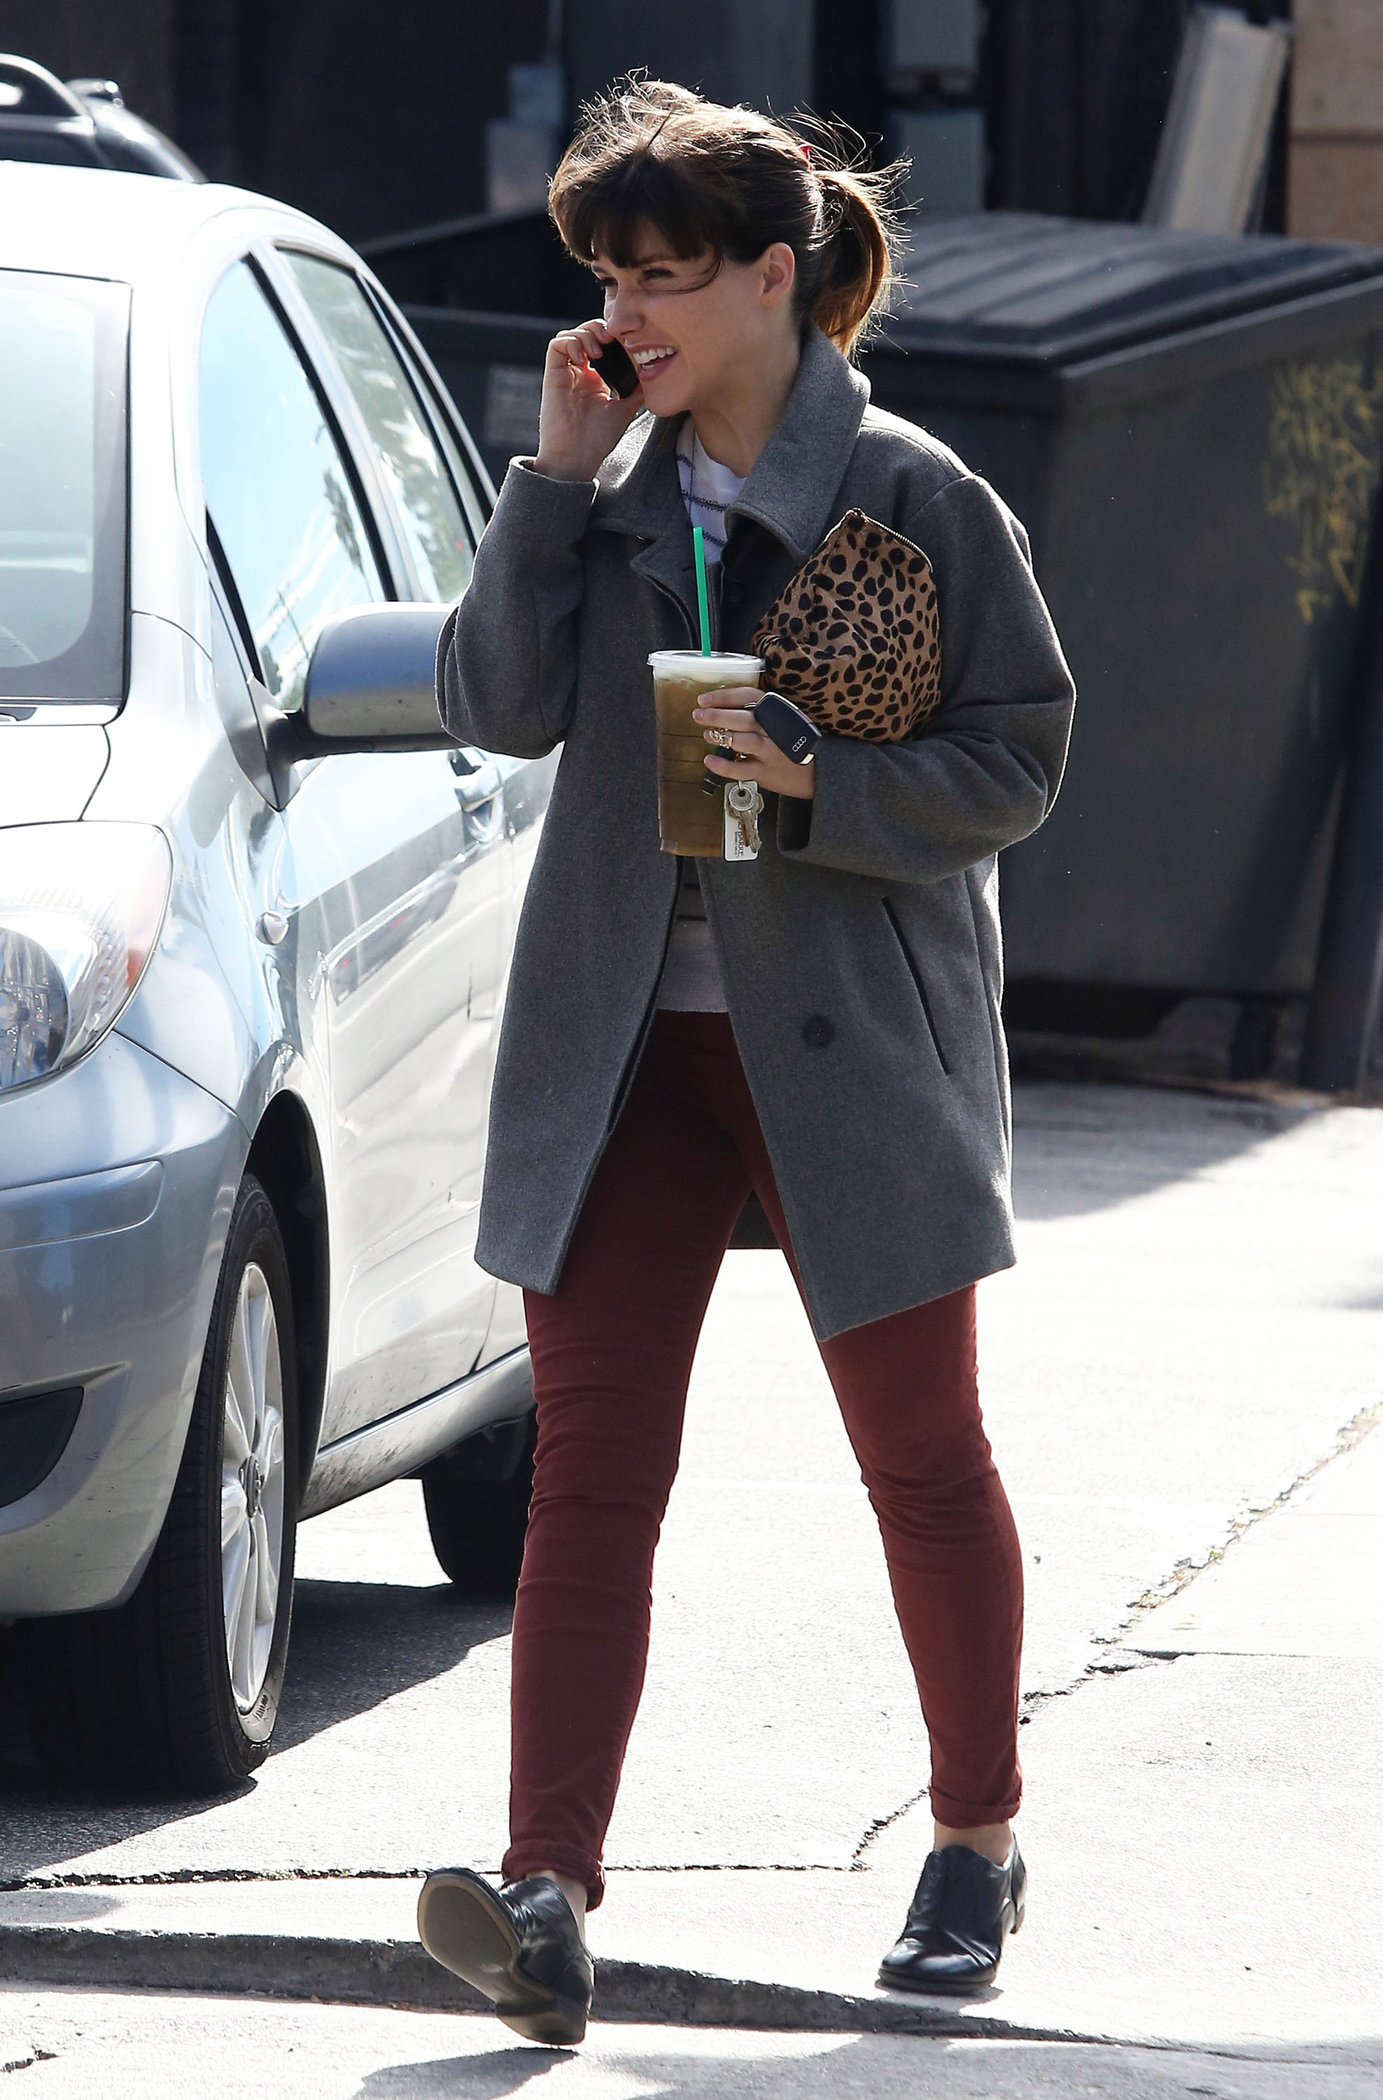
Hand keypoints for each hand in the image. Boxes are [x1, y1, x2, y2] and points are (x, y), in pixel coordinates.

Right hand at [532, 321, 644, 481]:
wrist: (576, 457)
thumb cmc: (598, 440)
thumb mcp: (626, 409)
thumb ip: (637, 389)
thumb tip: (651, 371)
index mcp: (595, 380)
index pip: (602, 345)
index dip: (613, 337)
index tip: (627, 343)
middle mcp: (578, 373)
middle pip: (586, 334)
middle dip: (600, 329)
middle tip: (612, 338)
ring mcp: (565, 373)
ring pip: (570, 335)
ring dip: (586, 334)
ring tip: (599, 350)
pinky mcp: (552, 375)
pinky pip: (556, 345)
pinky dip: (571, 341)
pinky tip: (585, 357)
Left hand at [695, 690, 816, 802]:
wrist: (818, 771)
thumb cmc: (794, 743)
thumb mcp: (783, 720)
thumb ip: (759, 713)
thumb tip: (724, 707)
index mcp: (777, 712)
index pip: (748, 697)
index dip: (724, 696)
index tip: (705, 698)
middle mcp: (774, 730)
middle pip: (744, 718)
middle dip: (718, 715)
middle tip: (698, 714)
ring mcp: (770, 752)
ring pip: (744, 741)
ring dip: (722, 736)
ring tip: (707, 734)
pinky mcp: (765, 772)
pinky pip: (741, 769)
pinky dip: (723, 766)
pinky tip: (710, 761)